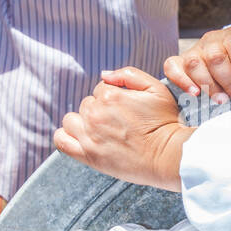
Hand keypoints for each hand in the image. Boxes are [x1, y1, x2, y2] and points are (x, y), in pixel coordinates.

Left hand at [55, 66, 193, 190]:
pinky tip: (79, 137)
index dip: (114, 97)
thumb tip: (105, 74)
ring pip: (72, 119)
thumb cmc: (165, 123)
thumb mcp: (156, 89)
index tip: (126, 110)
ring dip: (83, 122)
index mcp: (110, 95)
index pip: (100, 89)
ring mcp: (89, 136)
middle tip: (119, 123)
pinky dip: (65, 136)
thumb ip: (129, 74)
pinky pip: (61, 140)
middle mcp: (95, 114)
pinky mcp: (87, 155)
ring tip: (101, 131)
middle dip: (100, 110)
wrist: (169, 156)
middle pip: (87, 104)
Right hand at [163, 26, 230, 101]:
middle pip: (216, 58)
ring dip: (209, 86)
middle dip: (229, 81)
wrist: (225, 60)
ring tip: (221, 100)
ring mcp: (193, 50)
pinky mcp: (178, 61)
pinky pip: (172, 67)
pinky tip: (194, 94)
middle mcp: (211, 40)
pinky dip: (182, 81)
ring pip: (195, 64)